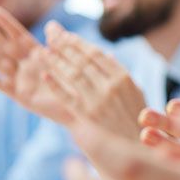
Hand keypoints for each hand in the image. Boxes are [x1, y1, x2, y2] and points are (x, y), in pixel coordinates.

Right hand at [0, 6, 72, 123]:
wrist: (79, 105)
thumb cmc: (74, 81)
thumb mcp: (66, 60)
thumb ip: (58, 43)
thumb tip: (52, 24)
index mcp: (37, 54)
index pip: (19, 35)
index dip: (7, 23)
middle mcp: (26, 65)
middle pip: (6, 46)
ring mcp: (22, 80)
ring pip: (0, 63)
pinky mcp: (21, 96)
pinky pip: (3, 86)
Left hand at [44, 22, 146, 139]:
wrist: (135, 144)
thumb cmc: (136, 115)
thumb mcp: (135, 90)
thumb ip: (120, 72)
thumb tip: (107, 55)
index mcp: (123, 77)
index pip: (96, 54)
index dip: (79, 43)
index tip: (66, 36)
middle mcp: (110, 86)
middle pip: (82, 61)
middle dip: (65, 48)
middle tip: (51, 38)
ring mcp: (97, 101)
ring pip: (72, 75)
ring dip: (56, 62)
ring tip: (44, 52)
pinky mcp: (86, 115)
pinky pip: (66, 97)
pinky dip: (54, 85)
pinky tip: (45, 75)